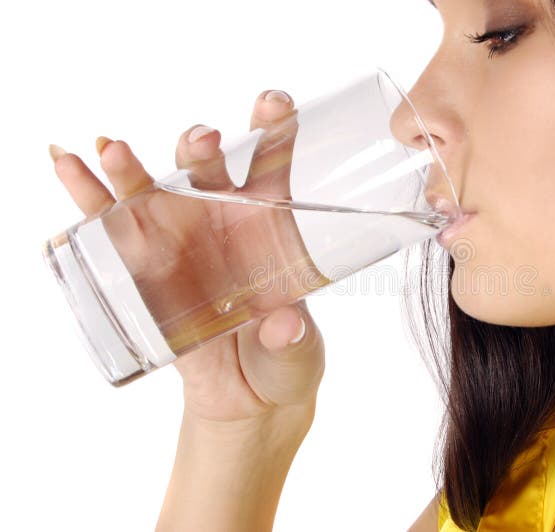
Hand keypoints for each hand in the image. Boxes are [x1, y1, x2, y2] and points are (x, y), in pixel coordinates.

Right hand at [49, 90, 325, 427]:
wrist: (248, 397)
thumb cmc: (285, 361)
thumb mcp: (298, 353)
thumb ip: (294, 339)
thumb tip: (284, 326)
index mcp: (272, 228)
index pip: (274, 166)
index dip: (274, 129)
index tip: (274, 104)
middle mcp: (224, 222)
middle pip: (209, 171)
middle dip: (200, 150)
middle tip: (200, 141)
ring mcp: (181, 239)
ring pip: (153, 191)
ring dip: (131, 170)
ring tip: (112, 150)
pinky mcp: (144, 266)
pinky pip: (110, 224)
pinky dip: (87, 196)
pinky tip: (67, 164)